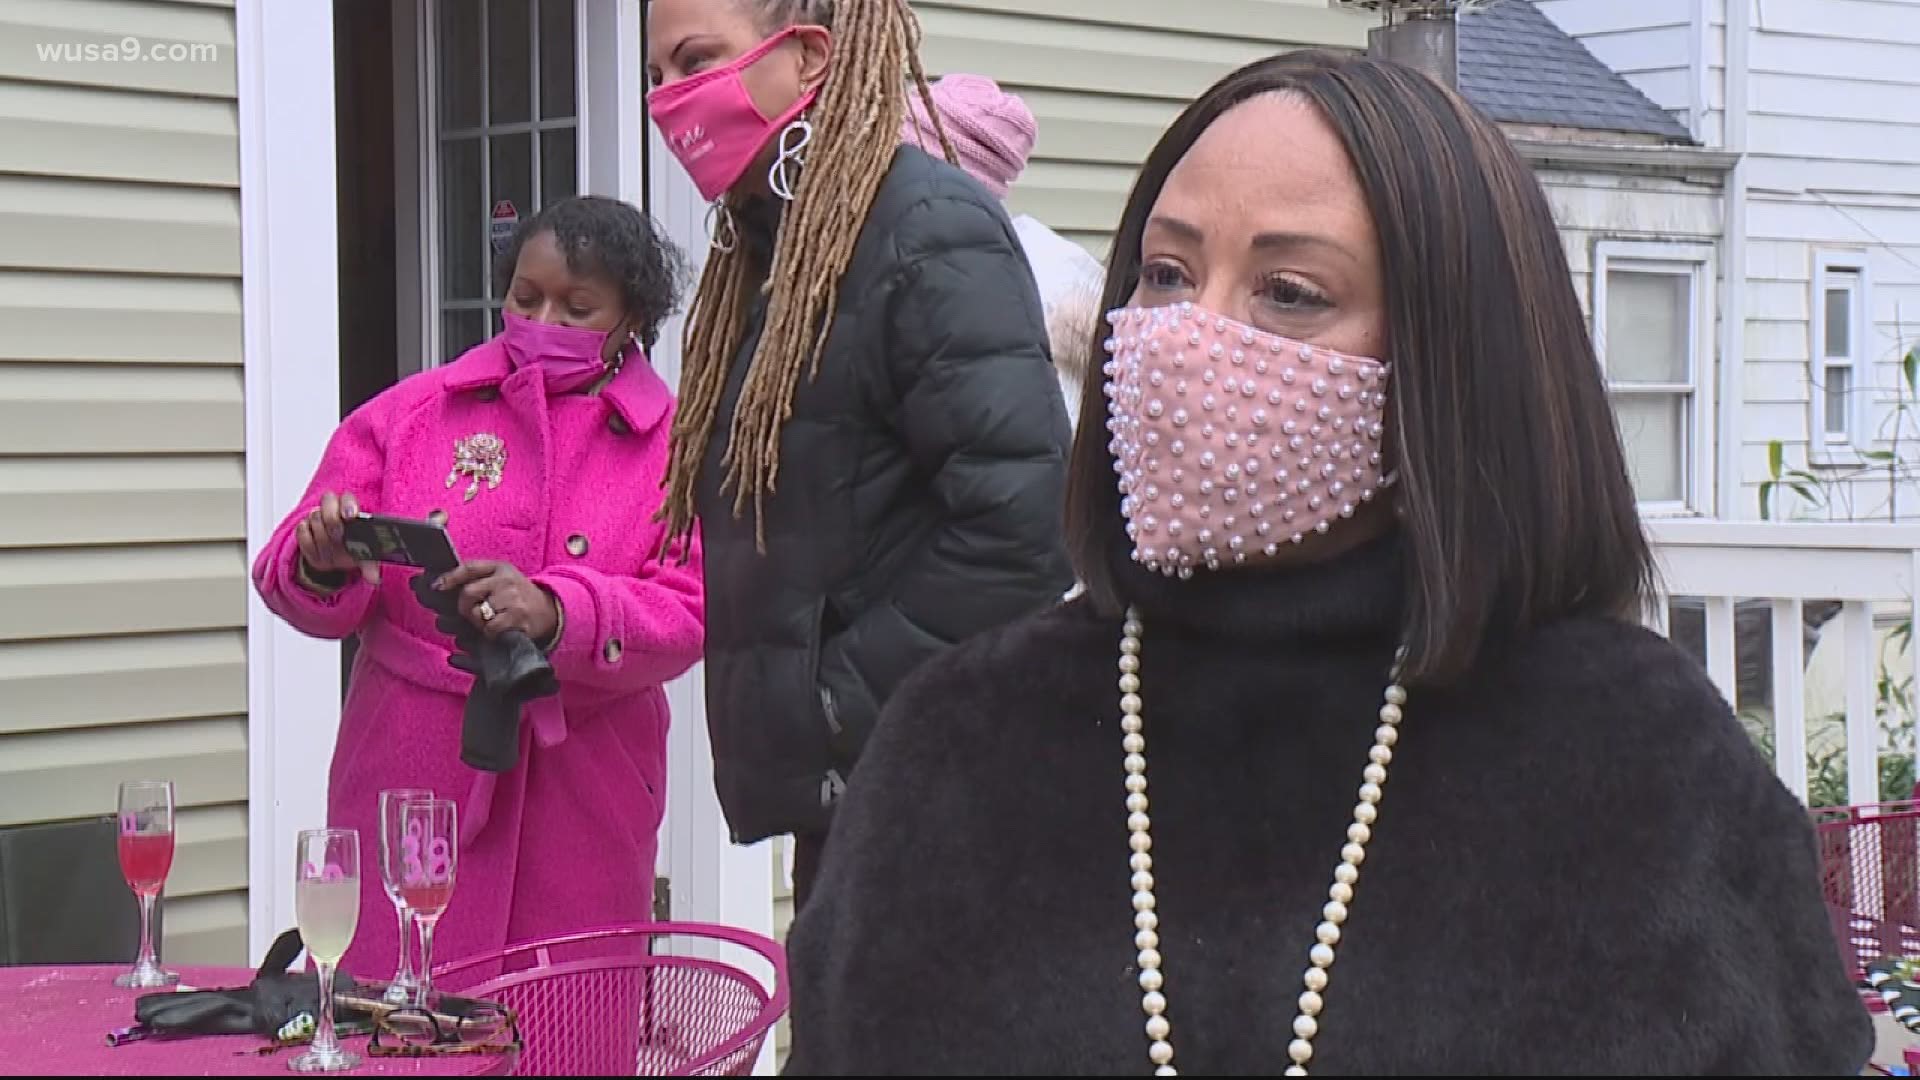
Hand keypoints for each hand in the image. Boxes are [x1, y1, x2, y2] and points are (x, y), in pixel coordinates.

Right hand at [294, 491, 379, 588]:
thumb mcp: (364, 557)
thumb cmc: (353, 551)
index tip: (350, 516)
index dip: (348, 505)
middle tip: (338, 535)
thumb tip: (374, 579)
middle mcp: (334, 509)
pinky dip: (309, 541)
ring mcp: (317, 518)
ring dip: (322, 534)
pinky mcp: (303, 529)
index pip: (347, 498)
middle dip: (333, 520)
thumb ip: (370, 565)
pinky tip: (320, 551)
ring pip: (314, 517)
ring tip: (331, 548)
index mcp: (351, 510)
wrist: (336, 557)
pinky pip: (301, 530)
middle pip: (328, 503)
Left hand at [434, 560, 558, 642]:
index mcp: (499, 568)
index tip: (437, 587)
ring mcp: (513, 598)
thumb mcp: (501, 579)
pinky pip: (490, 629)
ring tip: (490, 622)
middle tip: (472, 614)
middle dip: (465, 608)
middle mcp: (506, 580)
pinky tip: (498, 631)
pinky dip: (490, 634)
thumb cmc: (517, 597)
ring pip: (477, 613)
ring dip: (479, 623)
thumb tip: (439, 587)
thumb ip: (475, 579)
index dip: (449, 578)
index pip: (469, 568)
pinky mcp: (517, 618)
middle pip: (468, 593)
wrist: (549, 612)